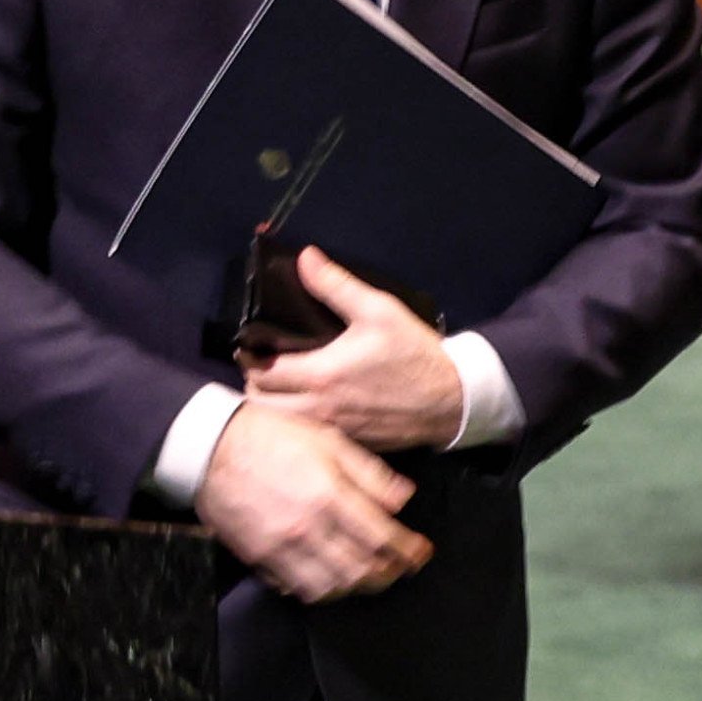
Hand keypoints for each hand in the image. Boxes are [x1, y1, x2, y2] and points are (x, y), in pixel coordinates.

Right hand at [193, 402, 431, 602]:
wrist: (209, 447)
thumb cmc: (269, 436)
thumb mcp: (328, 439)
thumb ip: (369, 472)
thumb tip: (403, 498)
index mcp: (330, 496)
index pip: (383, 538)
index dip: (409, 551)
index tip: (420, 552)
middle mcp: (309, 529)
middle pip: (362, 571)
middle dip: (389, 573)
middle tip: (399, 567)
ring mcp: (282, 549)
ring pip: (332, 588)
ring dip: (356, 586)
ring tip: (367, 575)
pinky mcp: (259, 558)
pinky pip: (296, 588)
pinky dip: (320, 589)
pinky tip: (328, 577)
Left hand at [243, 248, 464, 450]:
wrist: (452, 400)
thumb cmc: (414, 354)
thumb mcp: (378, 310)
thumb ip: (336, 285)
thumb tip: (304, 257)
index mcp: (321, 375)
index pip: (261, 372)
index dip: (248, 357)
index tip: (248, 345)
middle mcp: (319, 408)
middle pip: (262, 403)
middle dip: (254, 383)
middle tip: (260, 364)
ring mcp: (332, 430)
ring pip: (280, 424)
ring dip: (271, 405)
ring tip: (277, 385)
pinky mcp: (346, 443)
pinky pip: (305, 436)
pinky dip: (294, 422)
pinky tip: (302, 404)